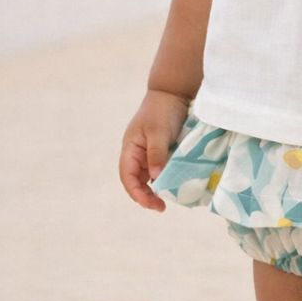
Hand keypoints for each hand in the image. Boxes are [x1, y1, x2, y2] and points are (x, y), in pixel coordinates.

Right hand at [119, 89, 189, 212]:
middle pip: (136, 181)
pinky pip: (159, 170)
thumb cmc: (162, 110)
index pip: (128, 178)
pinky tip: (173, 185)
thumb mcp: (158, 132)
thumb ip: (156, 155)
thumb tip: (156, 179)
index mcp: (130, 149)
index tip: (152, 203)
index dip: (137, 193)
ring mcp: (147, 153)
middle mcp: (136, 154)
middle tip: (161, 207)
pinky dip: (164, 180)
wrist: (173, 93)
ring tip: (167, 200)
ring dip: (155, 190)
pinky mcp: (160, 151)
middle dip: (146, 196)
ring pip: (148, 178)